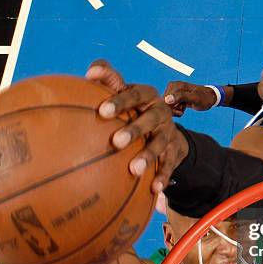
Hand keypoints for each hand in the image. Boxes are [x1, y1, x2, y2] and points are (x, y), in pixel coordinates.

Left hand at [85, 61, 188, 192]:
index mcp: (147, 95)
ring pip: (160, 144)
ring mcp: (168, 133)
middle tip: (116, 142)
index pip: (134, 94)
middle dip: (135, 130)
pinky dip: (162, 177)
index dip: (120, 101)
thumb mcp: (123, 91)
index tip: (102, 111)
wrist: (163, 127)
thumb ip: (107, 78)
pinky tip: (154, 190)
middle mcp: (160, 112)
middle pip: (150, 119)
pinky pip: (169, 166)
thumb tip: (89, 73)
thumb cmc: (132, 107)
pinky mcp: (174, 152)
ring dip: (148, 157)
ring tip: (133, 170)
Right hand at [163, 81, 216, 116]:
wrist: (211, 97)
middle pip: (165, 102)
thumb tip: (167, 100)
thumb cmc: (204, 98)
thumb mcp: (195, 98)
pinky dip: (176, 109)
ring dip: (175, 110)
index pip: (165, 100)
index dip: (171, 109)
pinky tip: (183, 108)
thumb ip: (181, 97)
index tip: (181, 112)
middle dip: (173, 110)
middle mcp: (173, 86)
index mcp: (176, 85)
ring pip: (168, 105)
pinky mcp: (176, 96)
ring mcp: (174, 91)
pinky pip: (171, 105)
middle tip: (182, 111)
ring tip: (183, 109)